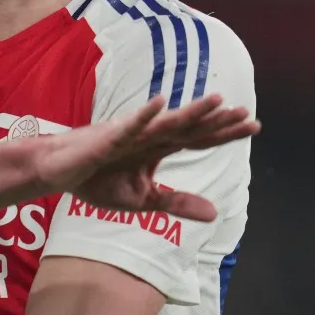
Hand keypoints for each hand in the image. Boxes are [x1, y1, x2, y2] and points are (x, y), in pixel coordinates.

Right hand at [33, 95, 258, 221]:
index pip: (199, 139)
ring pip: (167, 122)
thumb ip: (177, 202)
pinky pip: (129, 126)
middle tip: (248, 113)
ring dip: (191, 111)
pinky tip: (159, 102)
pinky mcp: (109, 137)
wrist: (60, 172)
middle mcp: (150, 135)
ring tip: (216, 100)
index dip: (225, 133)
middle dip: (218, 121)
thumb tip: (215, 214)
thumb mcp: (144, 199)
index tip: (254, 126)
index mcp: (159, 148)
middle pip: (191, 128)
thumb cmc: (98, 179)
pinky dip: (143, 115)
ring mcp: (131, 134)